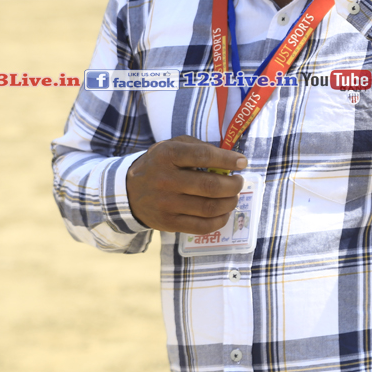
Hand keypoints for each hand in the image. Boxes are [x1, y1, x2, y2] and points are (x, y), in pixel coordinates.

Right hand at [125, 135, 246, 232]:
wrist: (130, 191)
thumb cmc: (159, 164)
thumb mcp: (172, 145)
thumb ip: (198, 147)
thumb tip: (229, 159)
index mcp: (167, 155)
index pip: (204, 156)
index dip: (228, 160)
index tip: (242, 162)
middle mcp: (165, 180)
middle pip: (210, 186)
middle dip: (233, 185)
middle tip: (239, 182)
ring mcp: (166, 204)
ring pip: (210, 208)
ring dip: (230, 202)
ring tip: (233, 196)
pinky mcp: (168, 223)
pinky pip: (202, 226)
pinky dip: (220, 220)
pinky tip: (224, 212)